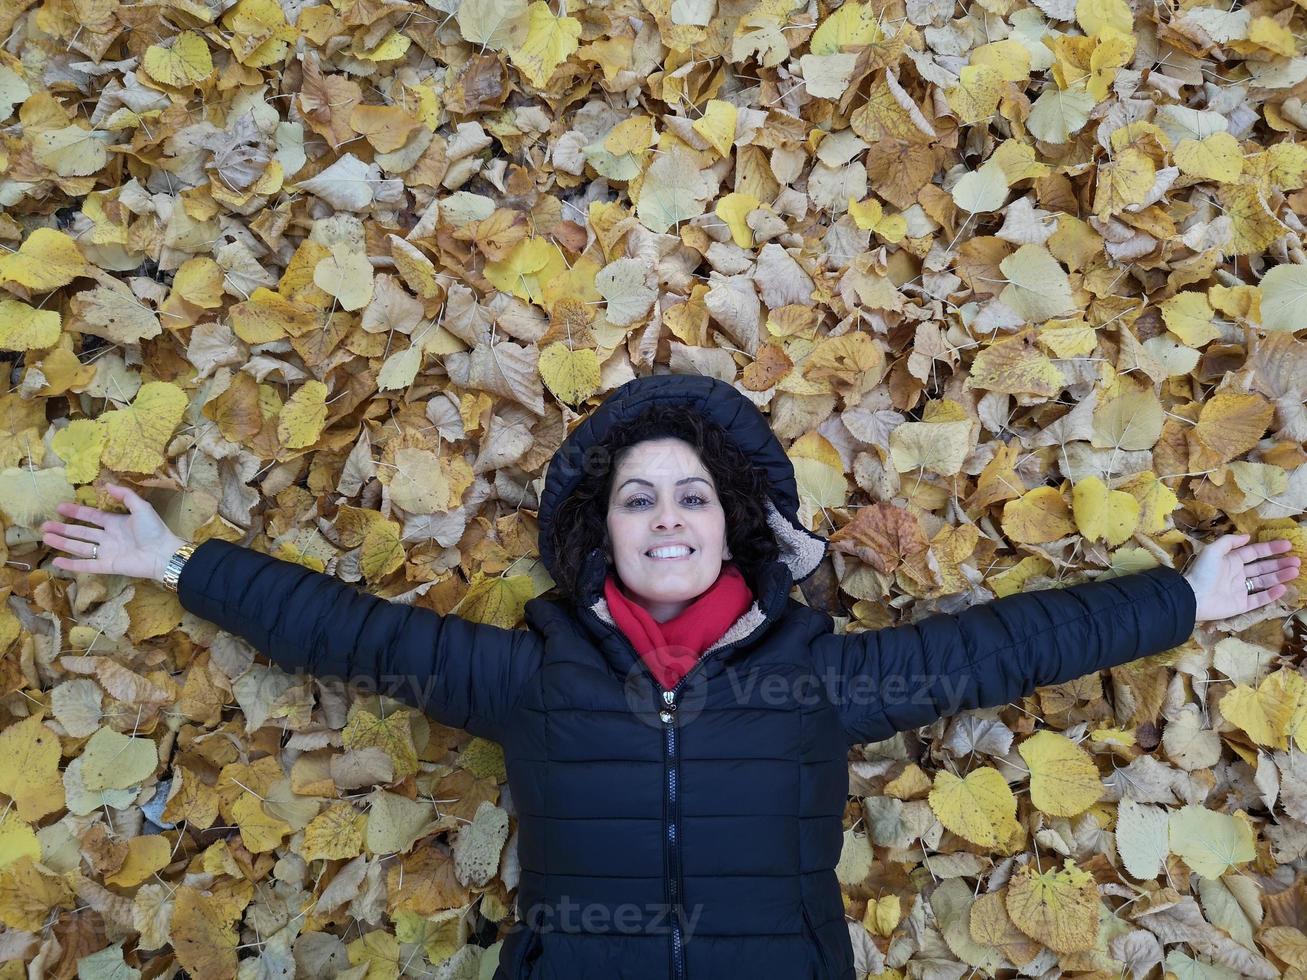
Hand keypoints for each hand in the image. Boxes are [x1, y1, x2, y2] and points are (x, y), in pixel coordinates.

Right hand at [40, 484, 186, 583]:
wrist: (164, 553)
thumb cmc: (154, 530)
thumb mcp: (141, 508)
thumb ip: (125, 496)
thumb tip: (106, 485)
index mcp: (116, 522)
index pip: (92, 516)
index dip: (76, 511)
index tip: (59, 507)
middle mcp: (109, 537)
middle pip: (81, 532)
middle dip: (63, 528)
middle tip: (44, 526)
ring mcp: (107, 552)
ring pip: (80, 547)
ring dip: (62, 543)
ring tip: (45, 538)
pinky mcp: (107, 566)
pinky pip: (86, 565)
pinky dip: (71, 564)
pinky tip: (56, 562)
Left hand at [1184, 533, 1300, 623]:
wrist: (1192, 597)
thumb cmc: (1202, 572)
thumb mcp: (1212, 551)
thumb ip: (1229, 542)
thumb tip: (1247, 536)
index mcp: (1231, 561)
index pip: (1254, 553)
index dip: (1270, 549)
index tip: (1287, 545)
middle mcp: (1237, 574)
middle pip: (1262, 567)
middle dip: (1279, 564)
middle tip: (1297, 561)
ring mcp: (1240, 590)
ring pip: (1264, 582)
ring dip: (1280, 576)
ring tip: (1295, 571)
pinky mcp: (1241, 605)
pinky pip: (1259, 599)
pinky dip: (1271, 594)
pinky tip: (1283, 588)